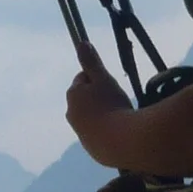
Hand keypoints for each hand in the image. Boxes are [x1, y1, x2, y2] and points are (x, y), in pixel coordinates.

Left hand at [64, 44, 133, 164]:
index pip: (83, 79)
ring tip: (121, 117)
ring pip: (92, 118)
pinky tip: (120, 132)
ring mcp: (80, 133)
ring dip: (104, 116)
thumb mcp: (104, 79)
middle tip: (118, 101)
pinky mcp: (91, 148)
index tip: (111, 85)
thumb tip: (81, 43)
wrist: (121, 143)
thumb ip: (92, 62)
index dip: (98, 79)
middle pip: (86, 100)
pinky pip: (99, 134)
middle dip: (99, 98)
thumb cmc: (112, 105)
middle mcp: (71, 114)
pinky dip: (107, 131)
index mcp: (73, 95)